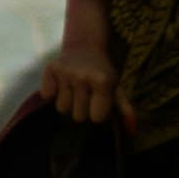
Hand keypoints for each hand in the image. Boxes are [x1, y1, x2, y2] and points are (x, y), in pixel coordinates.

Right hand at [43, 0, 118, 126]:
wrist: (85, 46)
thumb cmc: (102, 72)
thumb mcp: (116, 87)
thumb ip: (124, 109)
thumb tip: (132, 130)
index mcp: (102, 81)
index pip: (96, 117)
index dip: (98, 112)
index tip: (99, 102)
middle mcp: (82, 76)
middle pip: (78, 116)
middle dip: (82, 109)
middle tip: (86, 95)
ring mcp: (65, 72)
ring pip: (61, 108)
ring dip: (68, 102)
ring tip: (74, 90)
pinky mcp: (50, 69)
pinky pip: (47, 95)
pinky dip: (51, 93)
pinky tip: (61, 84)